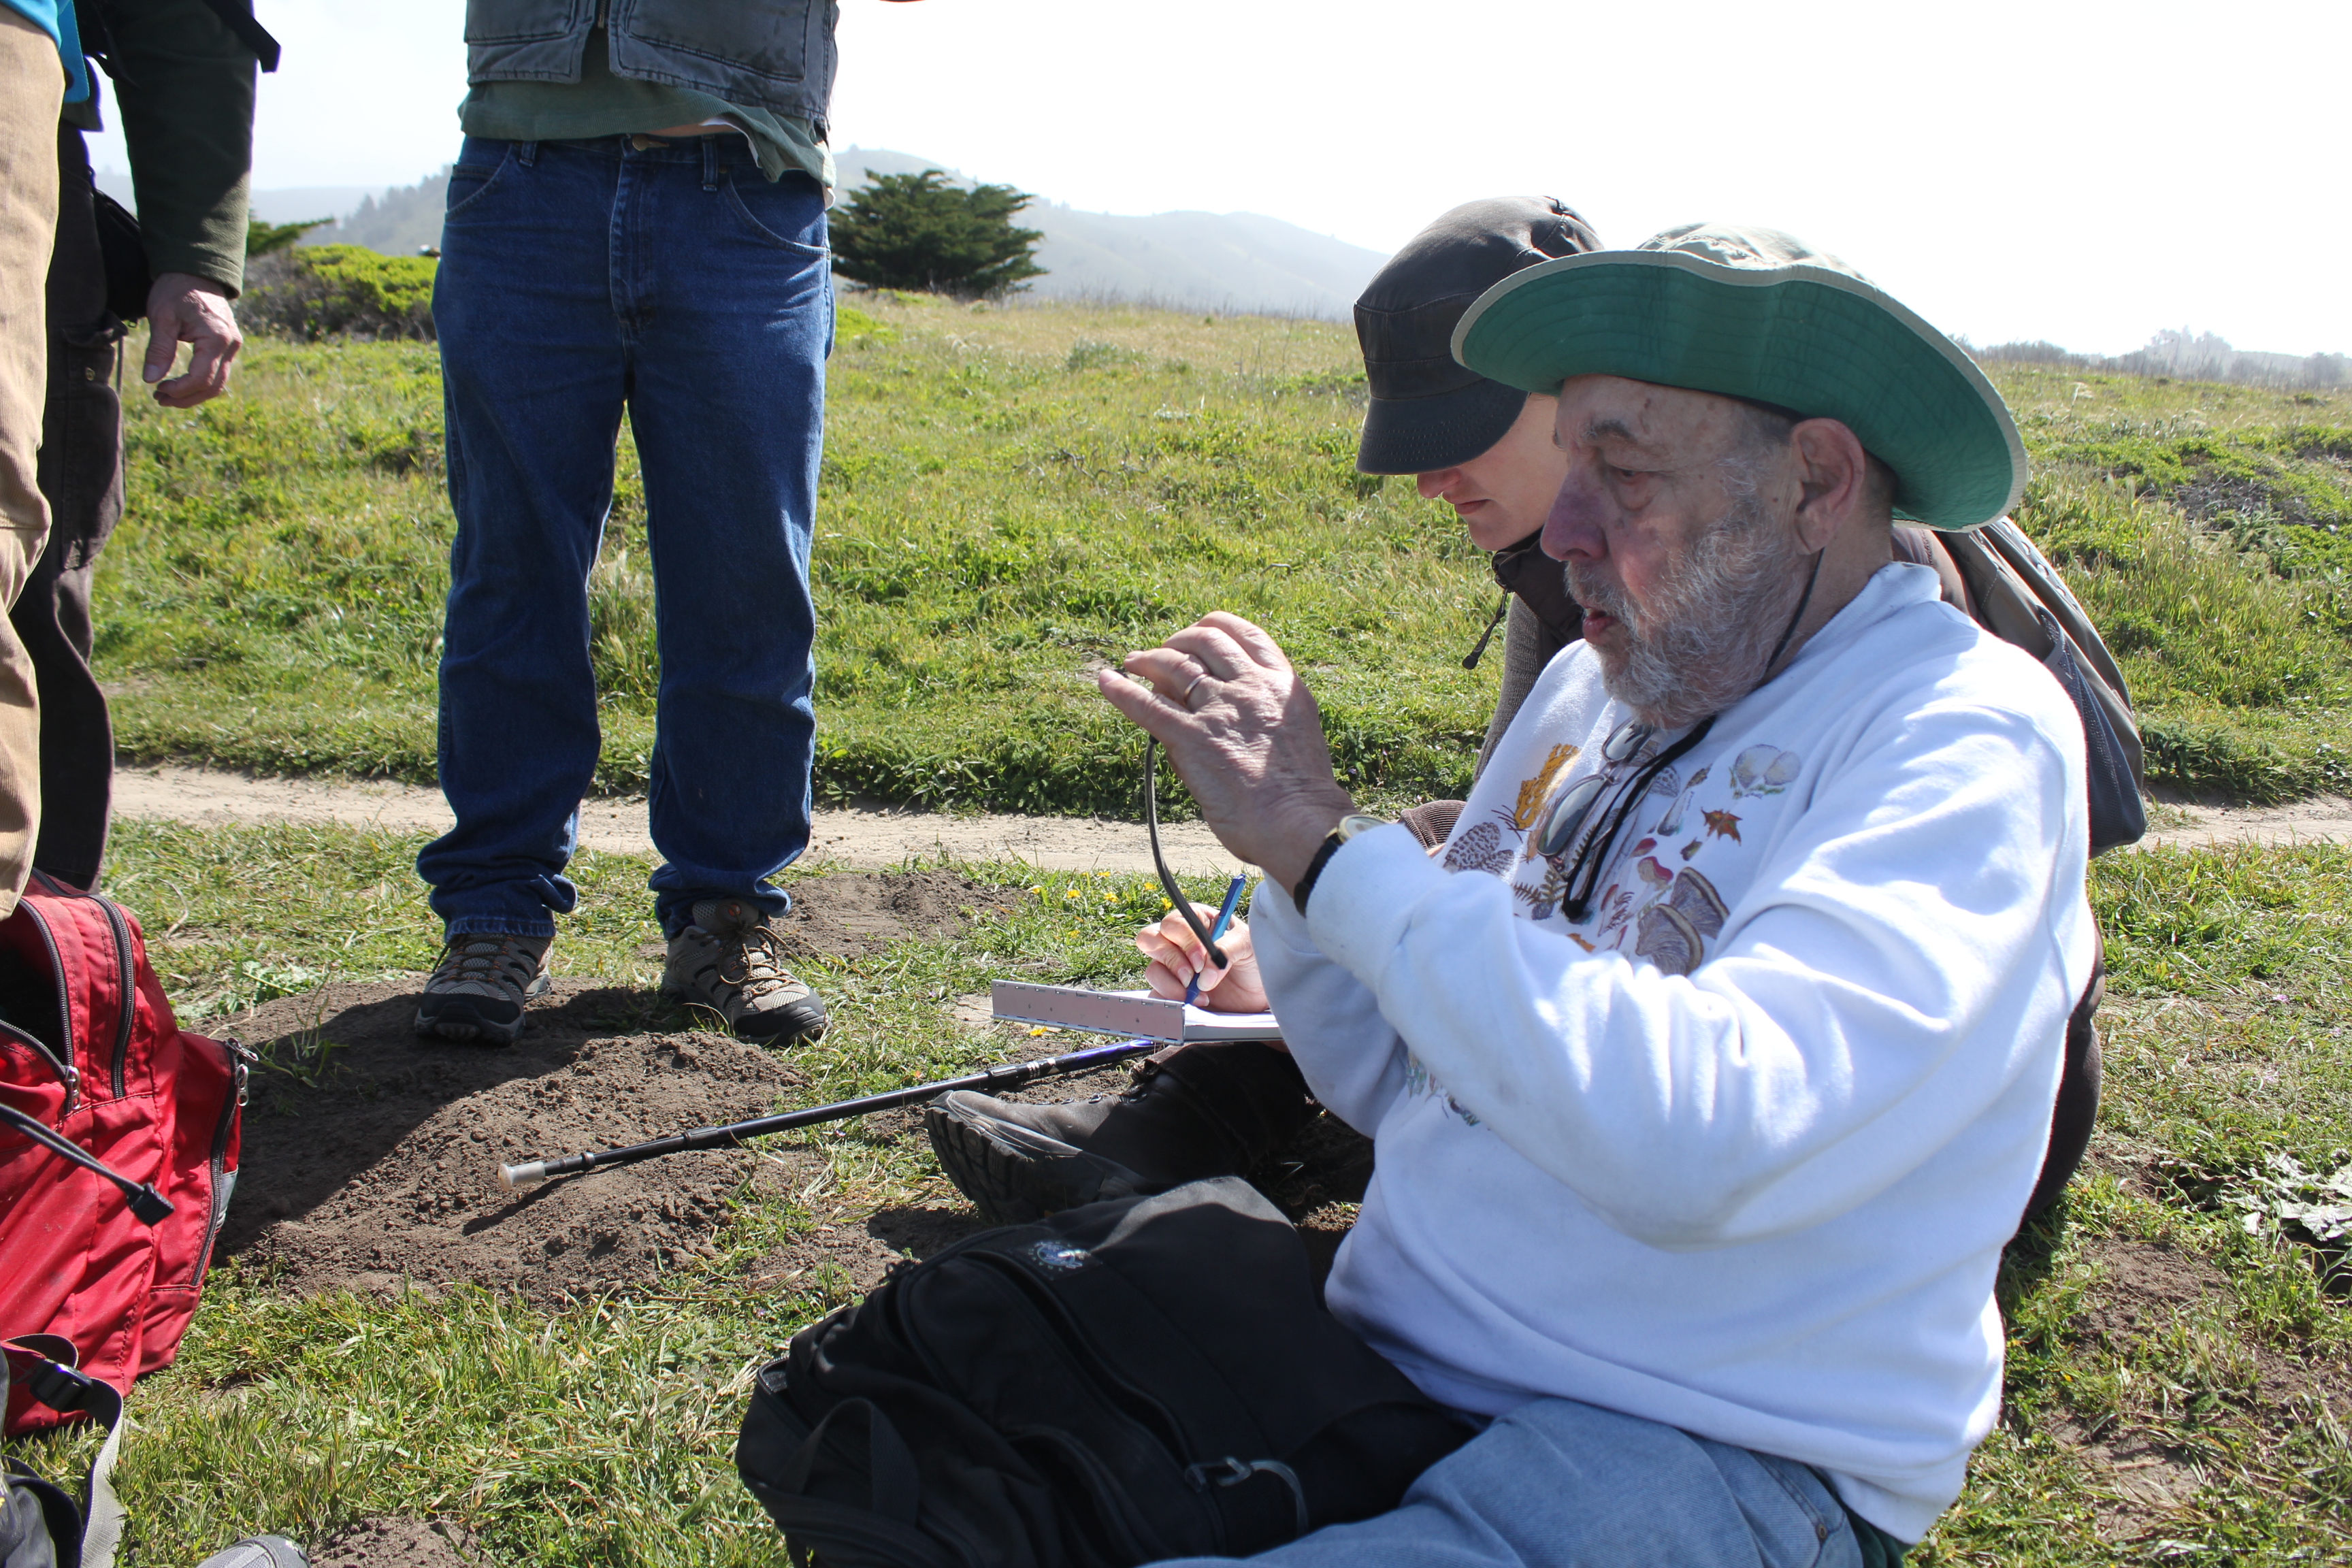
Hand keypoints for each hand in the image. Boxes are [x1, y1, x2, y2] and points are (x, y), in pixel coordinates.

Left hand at [142, 273, 241, 407]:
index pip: (201, 378)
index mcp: (217, 338)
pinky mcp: (229, 346)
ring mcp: (233, 346)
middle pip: (213, 387)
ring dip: (193, 394)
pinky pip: (218, 372)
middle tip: (160, 399)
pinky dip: (200, 383)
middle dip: (186, 398)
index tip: (157, 390)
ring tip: (167, 394)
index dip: (179, 390)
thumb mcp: (162, 317)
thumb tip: (150, 380)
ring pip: (218, 383)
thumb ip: (159, 349)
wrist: (194, 272)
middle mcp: (231, 345)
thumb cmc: (176, 290)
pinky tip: (180, 383)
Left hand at [1095, 611, 1354, 893]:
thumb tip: (1216, 715)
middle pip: (1206, 642)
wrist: (1300, 823)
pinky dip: (1121, 691)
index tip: (1202, 630)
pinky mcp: (1191, 738)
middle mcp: (1250, 687)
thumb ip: (1262, 715)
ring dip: (1150, 658)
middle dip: (1180, 640)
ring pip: (1175, 665)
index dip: (1217, 627)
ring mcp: (1219, 710)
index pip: (1247, 636)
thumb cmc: (1301, 794)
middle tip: (1165, 650)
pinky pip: (1147, 706)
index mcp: (1282, 685)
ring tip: (1133, 660)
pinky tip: (1105, 680)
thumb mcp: (1293, 733)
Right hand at [1137, 907, 1267, 1012]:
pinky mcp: (1170, 991)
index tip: (1201, 961)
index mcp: (1196, 921)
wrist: (1258, 994)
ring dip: (1172, 986)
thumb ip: (1226, 950)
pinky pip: (1156, 996)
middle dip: (1172, 961)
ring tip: (1201, 997)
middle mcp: (1179, 942)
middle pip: (1150, 940)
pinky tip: (1196, 1005)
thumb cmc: (1253, 961)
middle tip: (1192, 978)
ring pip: (1152, 970)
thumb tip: (1204, 975)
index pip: (1173, 922)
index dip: (1183, 941)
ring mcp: (1172, 968)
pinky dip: (1173, 1002)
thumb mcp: (1248, 946)